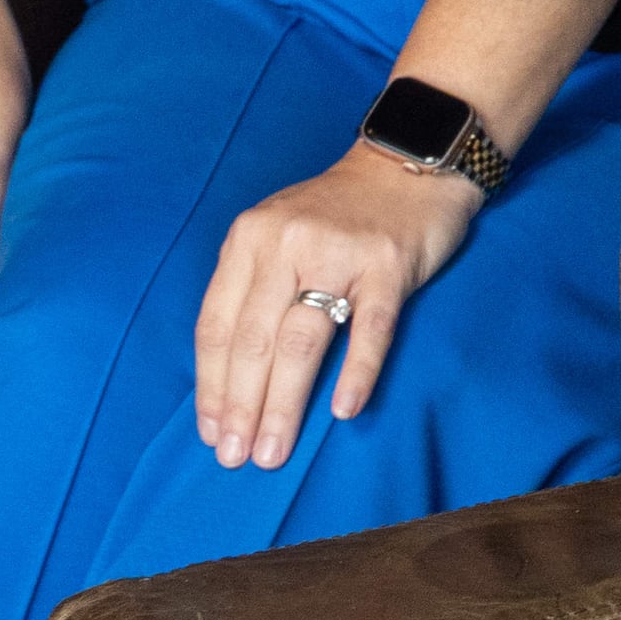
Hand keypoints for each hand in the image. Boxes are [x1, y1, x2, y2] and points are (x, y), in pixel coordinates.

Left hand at [192, 140, 479, 467]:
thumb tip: (231, 379)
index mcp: (250, 238)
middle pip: (254, 339)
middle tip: (236, 458)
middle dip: (241, 405)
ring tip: (273, 451)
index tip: (211, 432)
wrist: (409, 161)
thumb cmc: (338, 213)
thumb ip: (253, 288)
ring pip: (302, 341)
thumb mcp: (278, 234)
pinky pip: (370, 328)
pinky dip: (356, 372)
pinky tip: (344, 411)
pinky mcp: (389, 264)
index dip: (211, 385)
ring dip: (284, 403)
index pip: (218, 324)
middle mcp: (287, 242)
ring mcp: (340, 252)